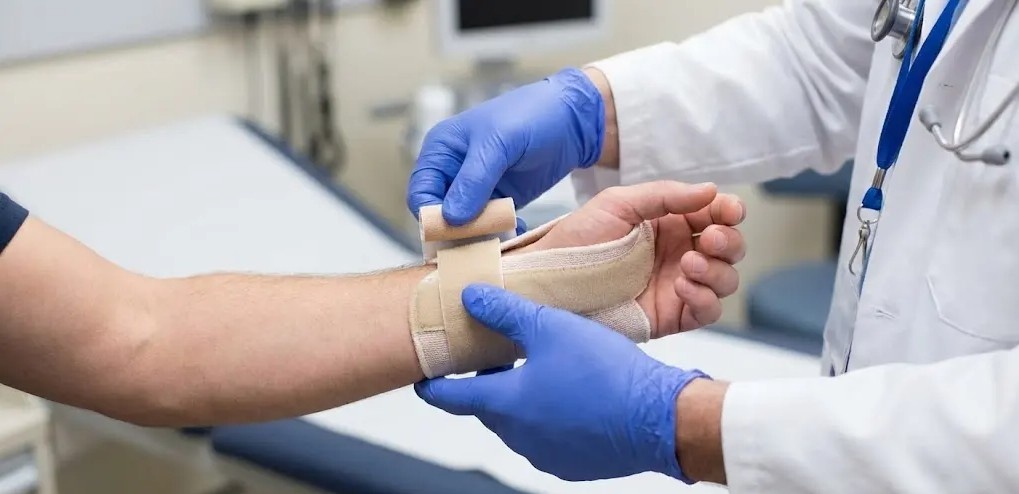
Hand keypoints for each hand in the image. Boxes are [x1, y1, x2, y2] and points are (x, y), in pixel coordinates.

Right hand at [407, 68, 604, 224]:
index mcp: (441, 150)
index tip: (453, 232)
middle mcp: (452, 171)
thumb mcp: (499, 143)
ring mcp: (475, 189)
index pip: (420, 192)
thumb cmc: (532, 117)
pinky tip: (516, 228)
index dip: (431, 215)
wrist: (573, 121)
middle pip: (439, 214)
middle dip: (456, 231)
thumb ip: (473, 180)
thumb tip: (450, 218)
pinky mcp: (498, 202)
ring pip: (463, 226)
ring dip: (479, 235)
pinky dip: (498, 233)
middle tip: (482, 237)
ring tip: (503, 233)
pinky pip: (488, 227)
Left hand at [415, 286, 708, 481]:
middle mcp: (519, 436)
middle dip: (488, 381)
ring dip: (523, 396)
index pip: (451, 397)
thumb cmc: (606, 373)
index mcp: (505, 404)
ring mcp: (547, 454)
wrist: (660, 417)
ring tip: (544, 366)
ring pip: (521, 421)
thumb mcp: (550, 327)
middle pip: (488, 406)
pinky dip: (551, 414)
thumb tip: (469, 297)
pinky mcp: (575, 463)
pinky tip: (574, 391)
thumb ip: (504, 311)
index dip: (433, 385)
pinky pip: (550, 435)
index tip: (424, 378)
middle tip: (499, 353)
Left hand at [527, 181, 745, 337]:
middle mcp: (679, 253)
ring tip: (688, 265)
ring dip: (717, 270)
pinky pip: (707, 310)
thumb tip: (711, 190)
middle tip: (711, 239)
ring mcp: (678, 285)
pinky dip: (706, 298)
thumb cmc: (577, 241)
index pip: (715, 214)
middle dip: (729, 241)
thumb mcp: (617, 204)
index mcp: (670, 223)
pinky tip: (682, 287)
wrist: (551, 283)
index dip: (730, 211)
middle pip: (729, 247)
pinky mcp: (672, 315)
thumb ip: (664, 195)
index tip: (730, 211)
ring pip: (725, 279)